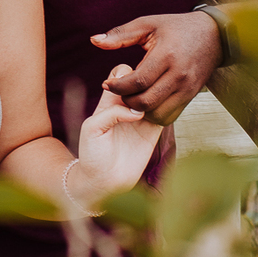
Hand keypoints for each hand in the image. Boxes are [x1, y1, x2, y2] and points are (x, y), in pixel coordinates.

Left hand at [70, 73, 163, 206]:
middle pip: (141, 80)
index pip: (121, 73)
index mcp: (109, 100)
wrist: (103, 183)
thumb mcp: (92, 128)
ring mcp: (142, 118)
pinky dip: (165, 110)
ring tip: (150, 106)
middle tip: (144, 91)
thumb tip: (136, 111)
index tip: (127, 81)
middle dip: (145, 80)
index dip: (125, 73)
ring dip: (157, 95)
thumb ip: (110, 113)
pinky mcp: (153, 132)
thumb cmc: (92, 155)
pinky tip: (159, 115)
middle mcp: (127, 106)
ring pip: (155, 94)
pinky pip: (164, 114)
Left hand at [91, 11, 221, 121]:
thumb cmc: (176, 27)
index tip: (106, 84)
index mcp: (166, 55)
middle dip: (126, 101)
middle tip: (118, 93)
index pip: (137, 81)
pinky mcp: (192, 97)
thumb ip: (120, 35)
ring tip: (131, 97)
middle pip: (146, 101)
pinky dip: (155, 114)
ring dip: (140, 111)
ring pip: (158, 113)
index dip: (117, 86)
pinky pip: (170, 116)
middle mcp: (178, 75)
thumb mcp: (147, 24)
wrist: (213, 36)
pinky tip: (147, 101)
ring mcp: (187, 89)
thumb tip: (93, 40)